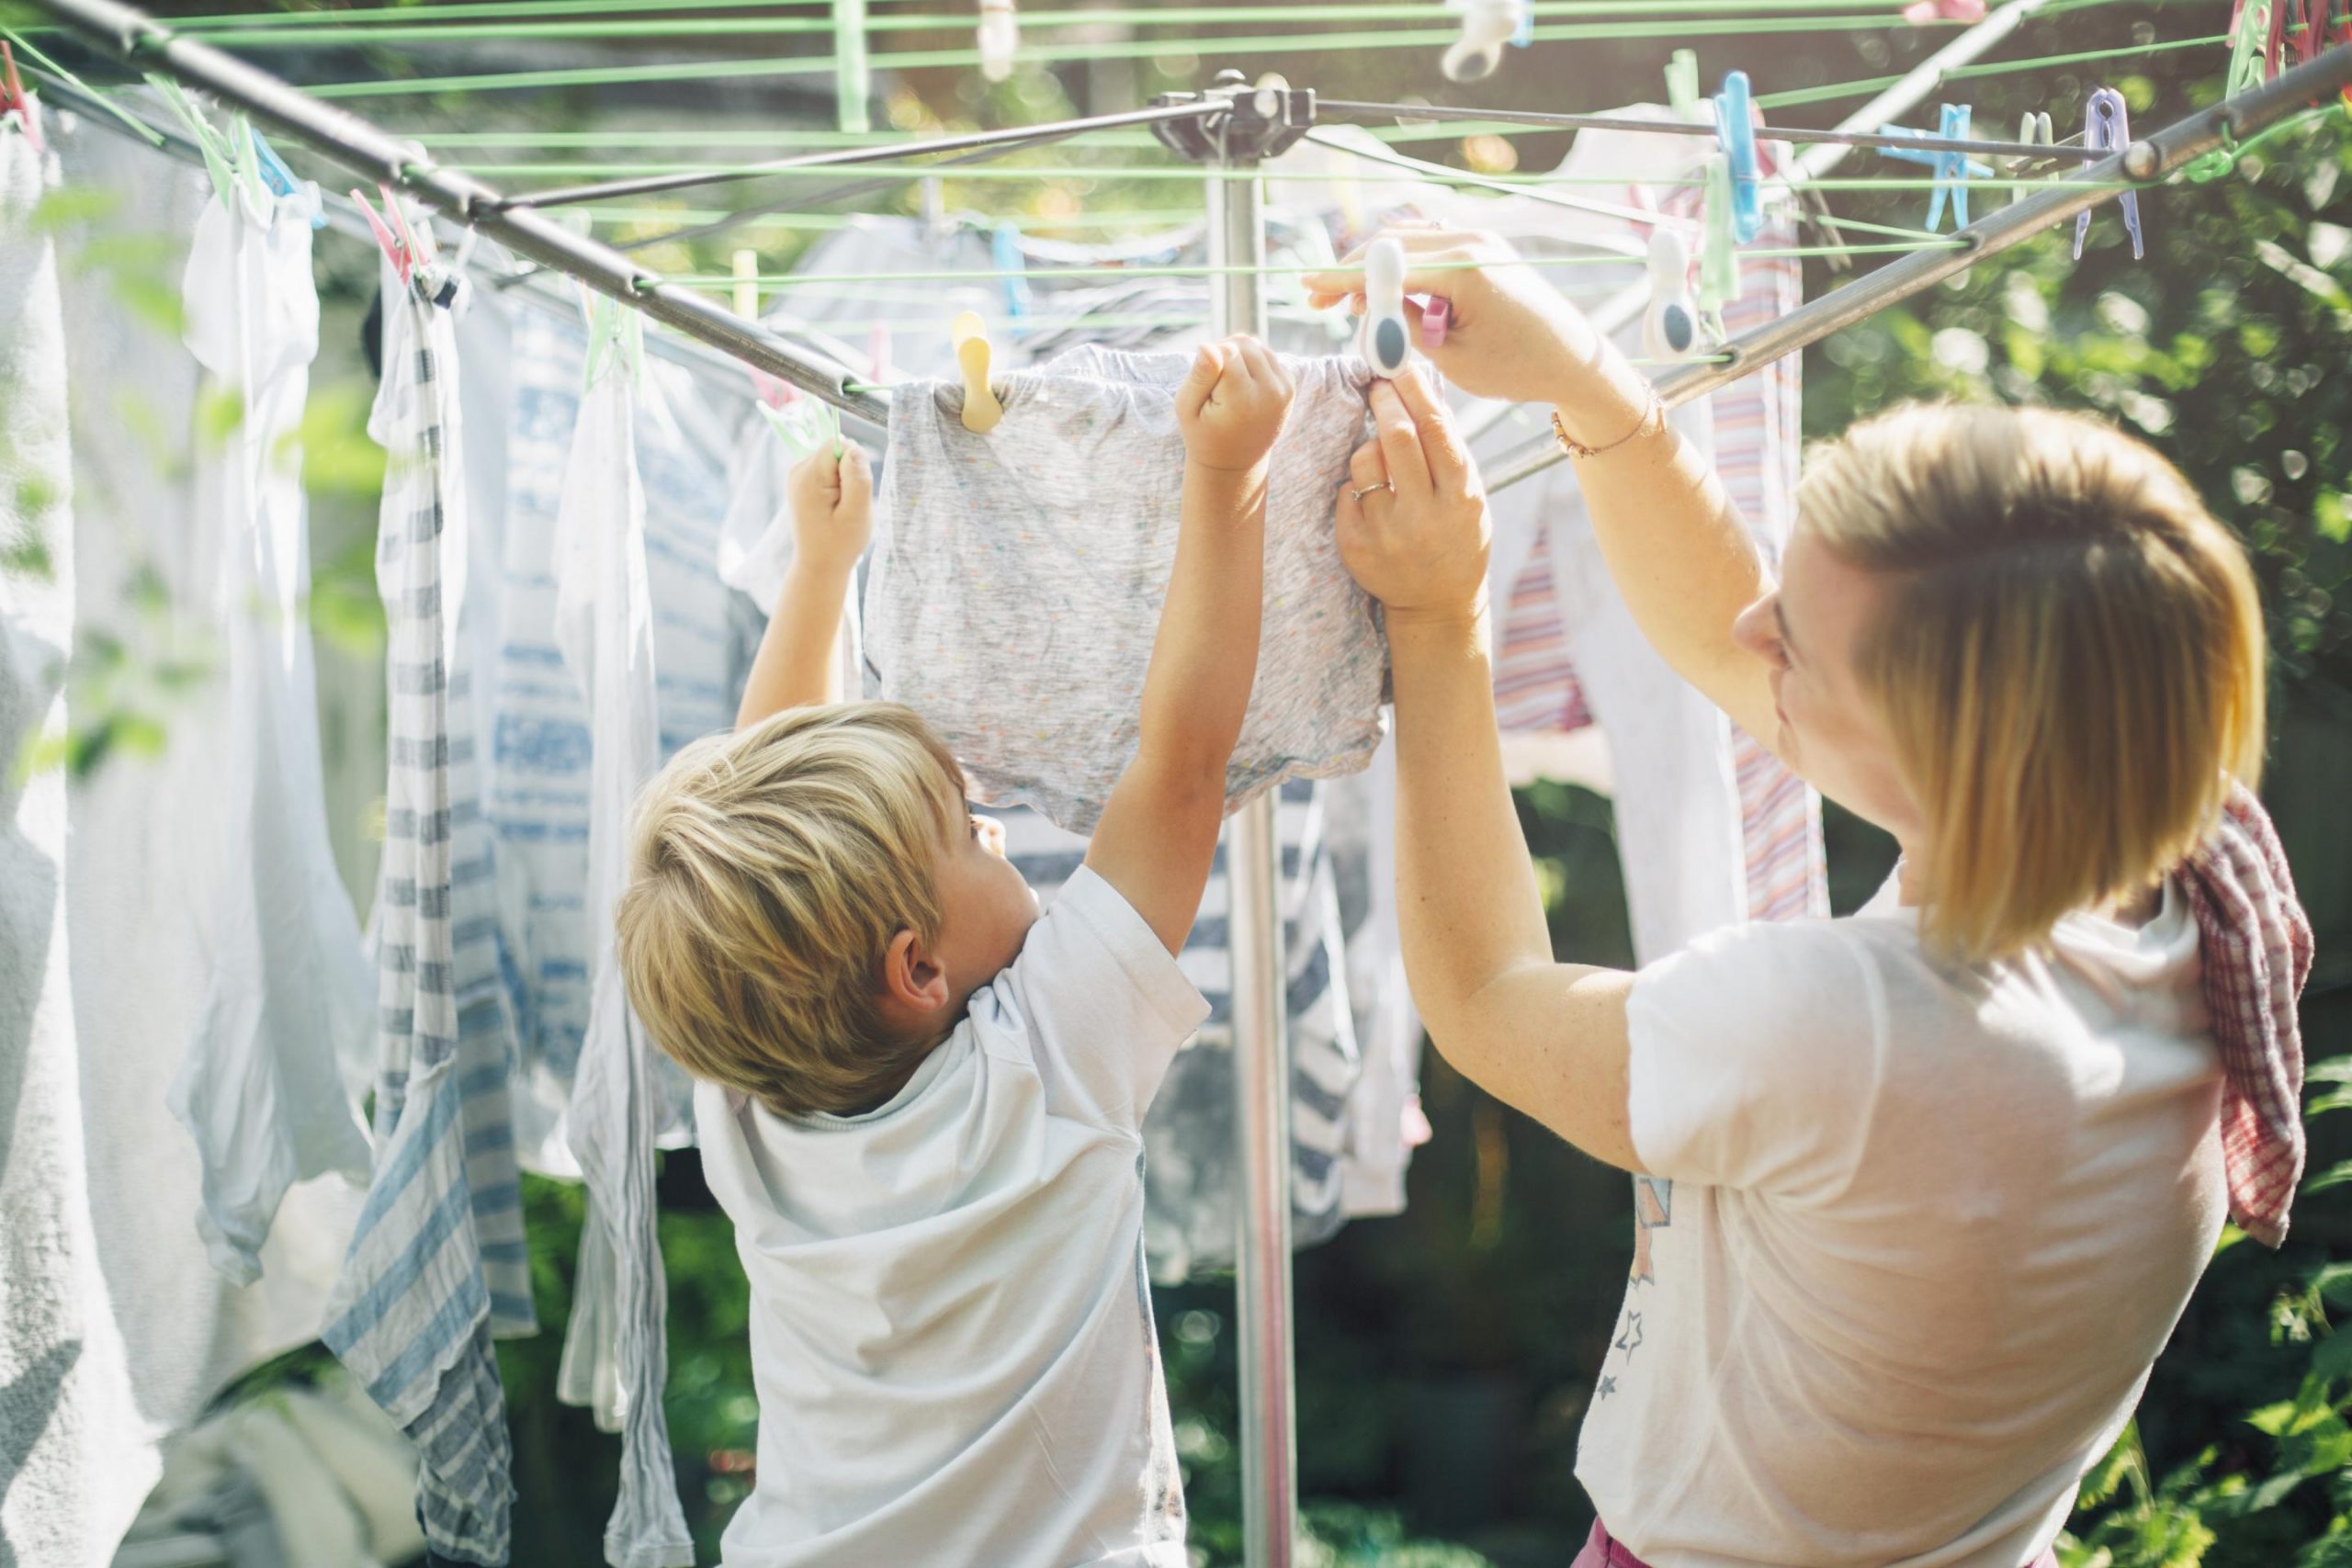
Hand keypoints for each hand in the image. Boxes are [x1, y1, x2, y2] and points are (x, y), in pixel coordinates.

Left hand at [786, 444, 872, 575]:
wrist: (819, 565)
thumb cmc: (840, 544)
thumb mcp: (856, 514)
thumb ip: (858, 478)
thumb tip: (854, 447)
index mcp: (809, 476)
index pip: (840, 445)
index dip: (855, 465)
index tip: (852, 493)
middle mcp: (798, 470)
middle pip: (836, 450)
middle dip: (850, 473)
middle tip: (848, 504)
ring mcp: (797, 474)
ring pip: (834, 460)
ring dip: (844, 480)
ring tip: (840, 508)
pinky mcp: (802, 480)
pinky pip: (828, 469)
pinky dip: (837, 485)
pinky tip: (833, 506)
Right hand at [1175, 334, 1295, 472]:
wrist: (1235, 462)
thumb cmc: (1204, 434)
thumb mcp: (1187, 409)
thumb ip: (1198, 377)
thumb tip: (1208, 346)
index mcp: (1243, 401)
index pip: (1226, 351)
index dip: (1209, 361)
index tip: (1205, 385)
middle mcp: (1270, 393)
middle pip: (1243, 343)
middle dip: (1223, 352)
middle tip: (1212, 381)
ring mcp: (1284, 389)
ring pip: (1256, 345)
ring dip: (1237, 355)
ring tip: (1225, 382)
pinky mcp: (1289, 385)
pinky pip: (1267, 355)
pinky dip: (1251, 362)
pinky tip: (1241, 385)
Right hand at [1305, 227, 1624, 408]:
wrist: (1574, 359)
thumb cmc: (1518, 368)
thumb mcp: (1452, 359)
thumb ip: (1406, 328)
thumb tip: (1368, 308)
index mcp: (1464, 269)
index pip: (1386, 268)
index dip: (1340, 278)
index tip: (1307, 286)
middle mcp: (1471, 242)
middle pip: (1391, 245)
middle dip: (1350, 271)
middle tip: (1318, 299)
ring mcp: (1480, 240)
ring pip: (1407, 242)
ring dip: (1375, 269)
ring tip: (1349, 303)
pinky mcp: (1484, 248)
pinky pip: (1430, 247)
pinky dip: (1402, 266)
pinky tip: (1385, 292)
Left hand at [1335, 372, 1489, 624]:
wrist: (1438, 606)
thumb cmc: (1456, 539)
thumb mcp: (1470, 498)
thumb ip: (1450, 452)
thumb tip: (1424, 392)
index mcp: (1461, 497)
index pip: (1435, 429)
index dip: (1414, 391)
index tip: (1400, 369)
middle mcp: (1425, 514)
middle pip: (1396, 437)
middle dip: (1384, 402)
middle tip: (1378, 387)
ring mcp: (1388, 531)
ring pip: (1365, 460)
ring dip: (1369, 448)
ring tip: (1382, 461)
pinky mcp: (1356, 545)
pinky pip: (1346, 492)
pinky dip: (1356, 485)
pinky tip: (1372, 501)